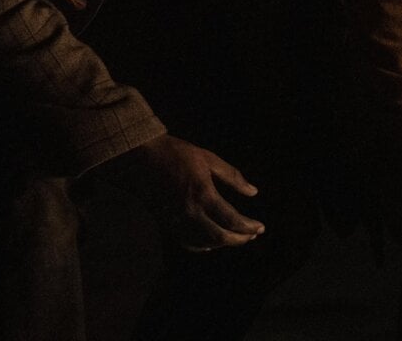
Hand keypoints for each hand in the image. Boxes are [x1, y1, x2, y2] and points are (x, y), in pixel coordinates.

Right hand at [97, 134, 263, 251]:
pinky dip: (201, 246)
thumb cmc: (177, 154)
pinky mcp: (166, 223)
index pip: (231, 219)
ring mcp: (176, 220)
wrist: (141, 158)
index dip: (248, 227)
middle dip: (239, 239)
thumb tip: (254, 192)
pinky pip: (186, 242)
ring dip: (222, 243)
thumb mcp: (209, 159)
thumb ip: (233, 177)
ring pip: (203, 243)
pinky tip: (210, 244)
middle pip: (219, 237)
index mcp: (203, 194)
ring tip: (237, 238)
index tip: (260, 228)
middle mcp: (190, 212)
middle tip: (252, 235)